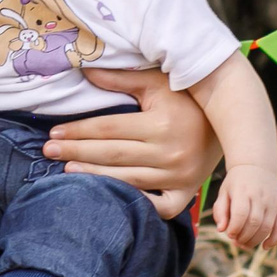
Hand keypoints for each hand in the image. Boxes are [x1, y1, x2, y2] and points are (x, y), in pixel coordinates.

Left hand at [45, 67, 217, 201]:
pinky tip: (110, 199)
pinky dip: (135, 204)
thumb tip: (84, 69)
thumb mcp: (156, 83)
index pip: (109, 130)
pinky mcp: (187, 194)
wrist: (228, 122)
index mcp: (161, 124)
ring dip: (94, 177)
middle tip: (48, 151)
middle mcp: (171, 153)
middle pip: (112, 156)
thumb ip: (121, 79)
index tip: (55, 132)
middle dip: (76, 152)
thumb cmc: (185, 99)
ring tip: (66, 171)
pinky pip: (157, 207)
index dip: (79, 131)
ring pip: (127, 181)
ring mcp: (180, 178)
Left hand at [212, 170, 276, 249]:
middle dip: (244, 238)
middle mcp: (260, 196)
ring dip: (255, 241)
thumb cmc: (236, 184)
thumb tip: (221, 230)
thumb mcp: (224, 193)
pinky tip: (265, 246)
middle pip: (254, 223)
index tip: (229, 234)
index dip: (235, 228)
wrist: (256, 167)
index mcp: (243, 191)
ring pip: (267, 227)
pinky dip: (274, 240)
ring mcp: (273, 201)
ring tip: (245, 244)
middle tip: (236, 242)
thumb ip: (220, 211)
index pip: (241, 214)